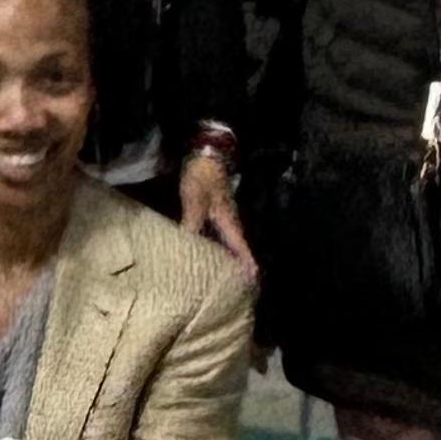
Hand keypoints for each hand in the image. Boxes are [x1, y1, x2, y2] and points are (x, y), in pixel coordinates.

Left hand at [177, 147, 254, 276]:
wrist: (203, 154)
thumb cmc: (202, 176)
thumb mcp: (195, 200)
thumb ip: (192, 223)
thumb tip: (187, 246)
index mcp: (229, 221)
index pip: (241, 247)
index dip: (247, 263)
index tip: (253, 280)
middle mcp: (228, 221)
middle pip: (235, 248)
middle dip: (237, 265)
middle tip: (237, 285)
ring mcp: (220, 216)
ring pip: (225, 242)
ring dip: (225, 257)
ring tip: (220, 275)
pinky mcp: (210, 211)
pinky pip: (214, 235)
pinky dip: (212, 245)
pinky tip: (203, 252)